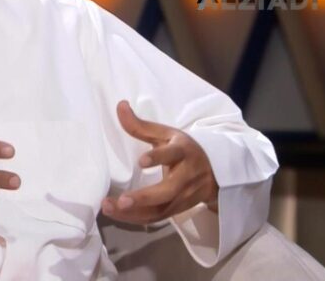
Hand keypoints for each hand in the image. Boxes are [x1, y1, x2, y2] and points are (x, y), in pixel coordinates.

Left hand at [101, 100, 218, 224]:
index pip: (173, 155)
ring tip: (110, 207)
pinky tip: (116, 213)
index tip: (141, 161)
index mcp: (183, 152)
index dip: (159, 158)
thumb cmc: (184, 150)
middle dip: (145, 198)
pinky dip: (135, 218)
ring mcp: (183, 197)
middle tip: (122, 201)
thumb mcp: (166, 134)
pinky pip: (155, 218)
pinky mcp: (177, 210)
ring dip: (134, 212)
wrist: (215, 173)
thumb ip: (141, 125)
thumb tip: (119, 105)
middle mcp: (185, 177)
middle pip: (168, 191)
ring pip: (160, 210)